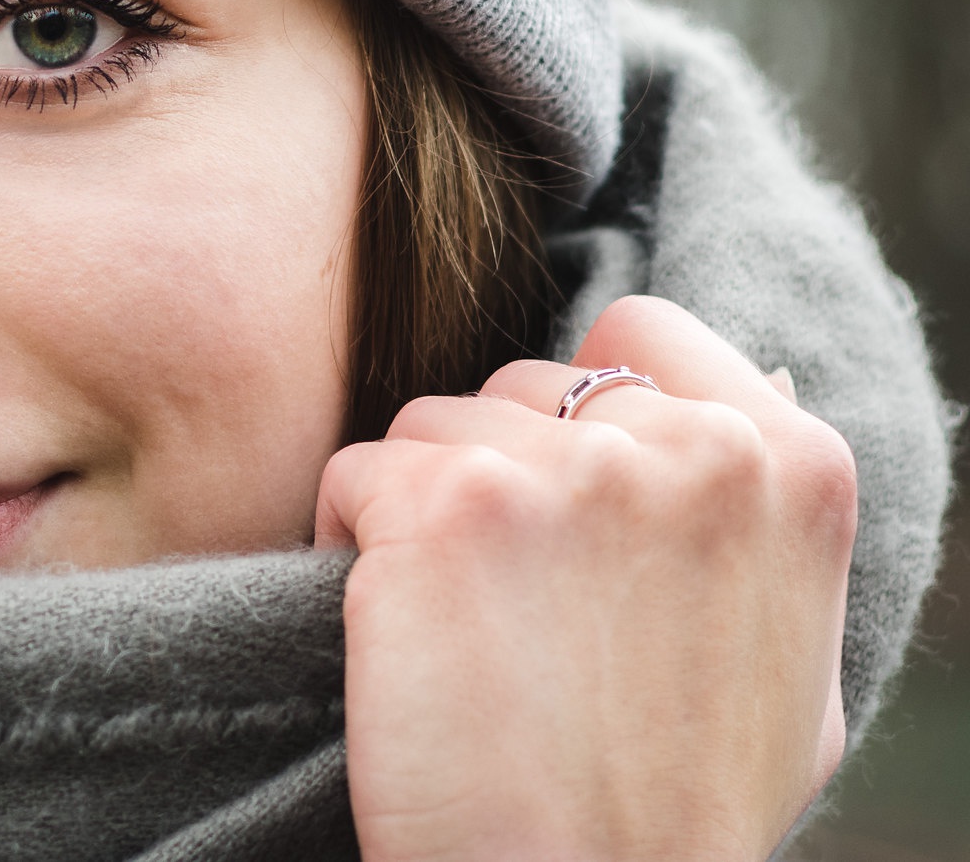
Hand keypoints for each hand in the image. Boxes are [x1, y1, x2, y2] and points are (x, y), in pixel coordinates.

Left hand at [316, 296, 855, 861]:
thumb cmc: (679, 808)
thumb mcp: (789, 660)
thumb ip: (764, 518)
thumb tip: (757, 383)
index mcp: (792, 466)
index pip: (641, 333)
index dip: (580, 408)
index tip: (562, 501)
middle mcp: (688, 447)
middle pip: (522, 385)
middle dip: (496, 473)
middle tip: (510, 607)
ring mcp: (566, 468)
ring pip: (431, 425)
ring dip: (421, 512)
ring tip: (460, 634)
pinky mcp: (447, 504)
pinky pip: (355, 472)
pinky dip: (350, 544)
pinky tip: (399, 640)